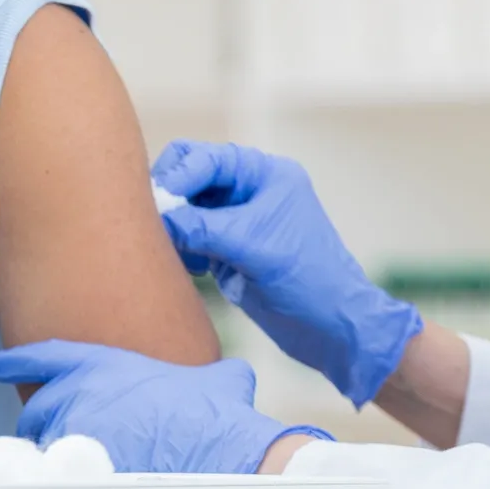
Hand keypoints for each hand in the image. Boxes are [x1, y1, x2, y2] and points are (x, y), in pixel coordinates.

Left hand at [0, 339, 326, 474]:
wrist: (220, 458)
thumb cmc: (218, 418)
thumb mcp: (218, 380)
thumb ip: (213, 374)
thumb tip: (232, 376)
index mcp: (102, 368)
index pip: (45, 357)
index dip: (17, 361)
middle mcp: (77, 397)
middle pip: (35, 411)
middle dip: (39, 424)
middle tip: (54, 437)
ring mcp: (72, 436)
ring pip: (41, 449)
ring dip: (49, 460)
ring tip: (65, 473)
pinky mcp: (74, 475)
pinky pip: (49, 483)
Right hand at [153, 140, 422, 406]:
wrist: (333, 330)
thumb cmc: (308, 280)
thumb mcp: (253, 247)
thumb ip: (202, 227)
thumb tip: (157, 218)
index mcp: (265, 175)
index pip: (205, 158)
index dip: (177, 177)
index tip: (157, 205)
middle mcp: (249, 190)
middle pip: (190, 176)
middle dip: (170, 197)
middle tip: (157, 225)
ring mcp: (237, 221)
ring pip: (186, 208)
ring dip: (173, 226)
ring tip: (174, 251)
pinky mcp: (228, 249)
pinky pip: (191, 237)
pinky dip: (181, 248)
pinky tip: (189, 268)